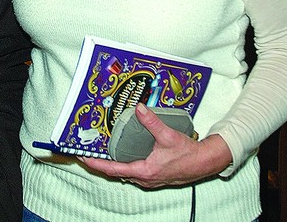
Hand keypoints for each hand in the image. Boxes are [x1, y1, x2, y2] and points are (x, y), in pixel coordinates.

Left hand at [80, 104, 232, 187]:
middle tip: (87, 151)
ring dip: (112, 163)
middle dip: (100, 162)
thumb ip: (152, 122)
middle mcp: (143, 178)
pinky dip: (124, 163)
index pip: (112, 169)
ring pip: (124, 172)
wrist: (203, 163)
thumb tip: (139, 108)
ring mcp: (148, 179)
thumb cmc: (187, 154)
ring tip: (100, 151)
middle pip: (115, 172)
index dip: (96, 163)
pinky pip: (133, 171)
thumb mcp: (168, 136)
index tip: (83, 156)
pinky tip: (122, 154)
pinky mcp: (153, 176)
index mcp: (144, 171)